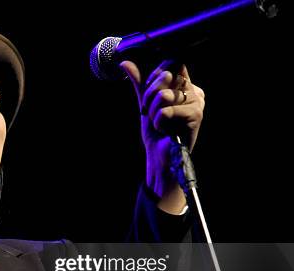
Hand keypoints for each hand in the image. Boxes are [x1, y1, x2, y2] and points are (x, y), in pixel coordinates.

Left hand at [120, 60, 204, 214]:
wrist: (159, 156)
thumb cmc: (155, 131)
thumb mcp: (144, 103)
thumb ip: (139, 82)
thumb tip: (125, 62)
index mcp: (185, 85)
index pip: (171, 63)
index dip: (155, 76)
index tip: (149, 95)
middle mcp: (195, 90)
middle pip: (167, 75)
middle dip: (150, 95)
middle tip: (152, 111)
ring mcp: (198, 102)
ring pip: (164, 94)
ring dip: (153, 112)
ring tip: (159, 123)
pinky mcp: (196, 115)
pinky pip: (166, 111)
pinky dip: (159, 122)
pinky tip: (166, 130)